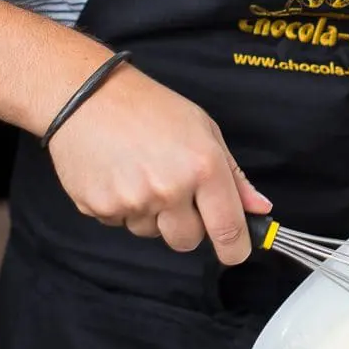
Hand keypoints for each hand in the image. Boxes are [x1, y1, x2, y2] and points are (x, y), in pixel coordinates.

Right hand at [48, 65, 271, 264]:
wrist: (88, 97)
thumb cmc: (151, 107)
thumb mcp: (204, 129)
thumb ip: (234, 175)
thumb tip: (259, 208)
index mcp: (203, 166)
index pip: (226, 229)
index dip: (235, 248)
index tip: (236, 250)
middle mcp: (170, 189)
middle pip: (187, 241)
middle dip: (188, 225)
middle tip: (178, 191)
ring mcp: (132, 201)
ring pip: (152, 232)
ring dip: (153, 214)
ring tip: (142, 172)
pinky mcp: (99, 208)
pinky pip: (121, 223)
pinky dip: (123, 206)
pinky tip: (119, 174)